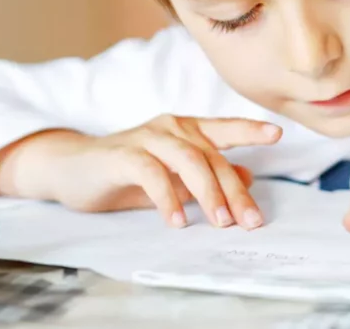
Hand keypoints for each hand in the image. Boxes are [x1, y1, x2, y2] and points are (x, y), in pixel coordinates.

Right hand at [47, 115, 281, 229]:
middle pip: (212, 156)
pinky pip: (152, 174)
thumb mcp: (172, 176)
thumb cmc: (125, 172)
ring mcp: (147, 137)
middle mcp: (170, 127)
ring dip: (208, 193)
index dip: (250, 129)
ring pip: (188, 160)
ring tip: (220, 222)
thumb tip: (248, 175)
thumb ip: (206, 175)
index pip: (224, 128)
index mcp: (185, 129)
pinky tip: (177, 221)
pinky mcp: (124, 155)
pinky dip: (168, 198)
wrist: (72, 168)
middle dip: (234, 191)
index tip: (277, 134)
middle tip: (250, 221)